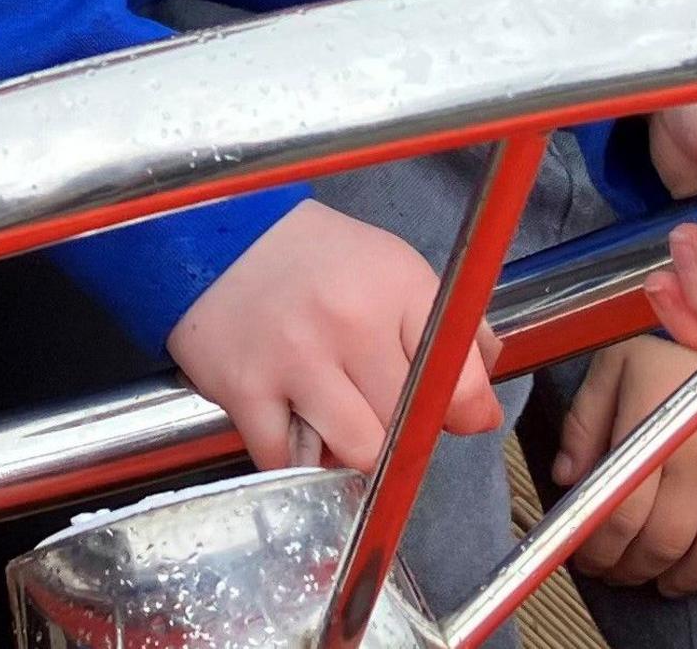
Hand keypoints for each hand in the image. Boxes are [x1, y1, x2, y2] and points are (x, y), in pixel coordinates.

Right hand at [168, 200, 501, 472]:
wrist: (216, 234)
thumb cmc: (313, 257)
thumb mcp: (393, 267)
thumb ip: (451, 329)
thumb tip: (480, 408)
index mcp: (395, 287)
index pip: (459, 381)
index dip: (463, 414)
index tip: (453, 417)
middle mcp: (348, 321)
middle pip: (407, 426)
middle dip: (400, 430)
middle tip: (379, 408)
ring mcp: (294, 357)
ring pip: (357, 452)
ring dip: (352, 451)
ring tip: (339, 423)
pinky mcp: (244, 387)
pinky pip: (288, 461)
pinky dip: (297, 460)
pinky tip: (295, 427)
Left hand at [548, 336, 696, 592]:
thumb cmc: (671, 334)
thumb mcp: (612, 364)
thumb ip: (585, 422)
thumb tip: (565, 479)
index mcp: (653, 430)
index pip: (621, 515)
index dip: (600, 549)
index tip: (589, 561)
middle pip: (668, 539)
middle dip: (638, 569)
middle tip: (623, 576)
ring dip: (694, 576)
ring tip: (670, 583)